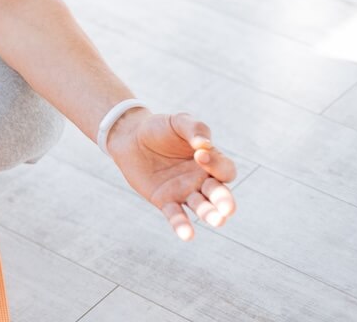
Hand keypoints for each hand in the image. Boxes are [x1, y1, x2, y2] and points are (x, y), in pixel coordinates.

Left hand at [108, 110, 237, 240]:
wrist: (130, 137)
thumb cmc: (159, 128)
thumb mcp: (178, 121)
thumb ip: (194, 128)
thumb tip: (204, 145)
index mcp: (211, 162)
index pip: (225, 170)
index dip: (217, 165)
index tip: (200, 155)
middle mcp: (202, 180)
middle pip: (220, 194)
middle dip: (225, 202)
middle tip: (226, 208)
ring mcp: (184, 192)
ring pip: (201, 207)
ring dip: (209, 214)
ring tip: (216, 221)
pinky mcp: (165, 201)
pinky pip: (176, 216)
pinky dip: (182, 225)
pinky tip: (187, 235)